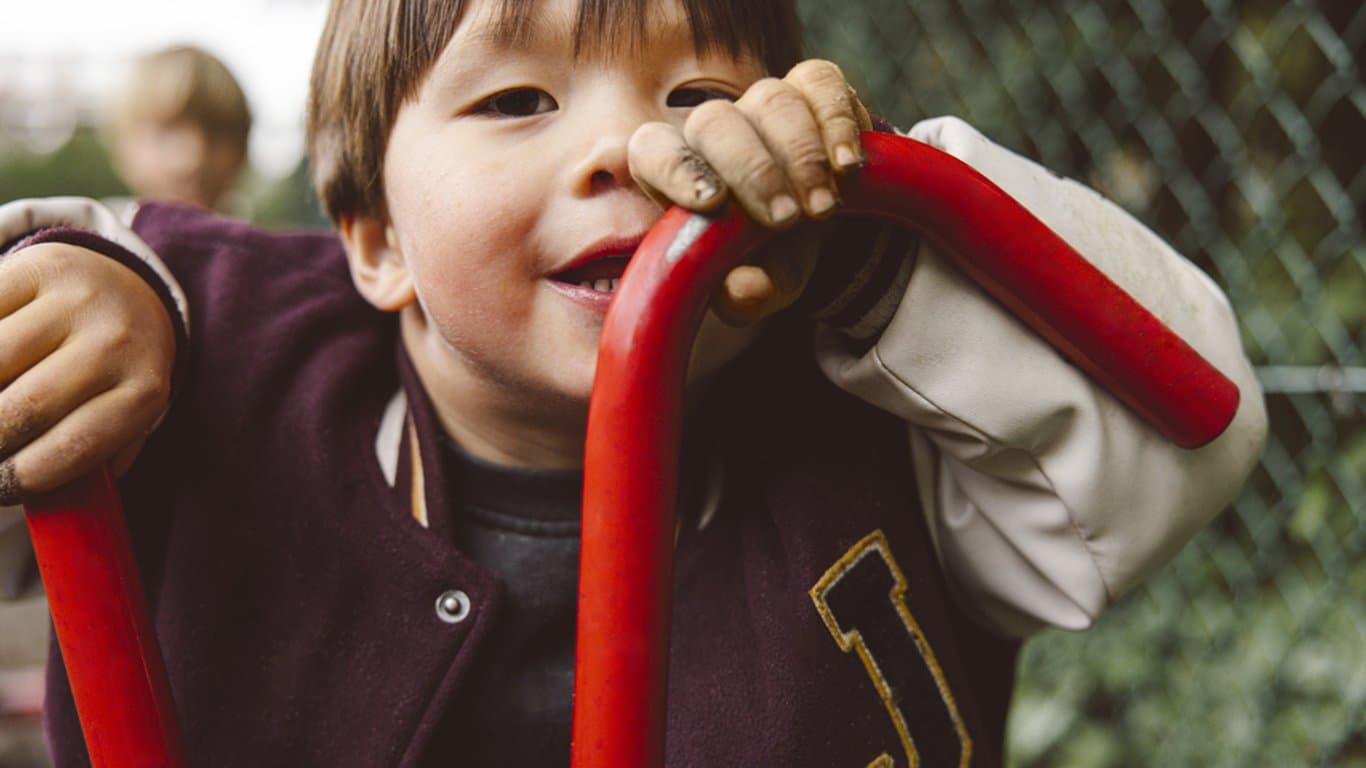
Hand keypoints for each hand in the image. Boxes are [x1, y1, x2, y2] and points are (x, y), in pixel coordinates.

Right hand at [0, 243, 173, 504]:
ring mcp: (74, 302)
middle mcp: (114, 343)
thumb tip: (45, 502)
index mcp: (145, 391)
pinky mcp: (34, 269)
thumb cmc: (114, 371)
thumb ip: (96, 456)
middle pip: (23, 408)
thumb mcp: (125, 413)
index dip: (22, 477)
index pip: (74, 447)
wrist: (123, 286)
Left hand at [629, 59, 871, 324]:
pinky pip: (819, 82)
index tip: (711, 202)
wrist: (823, 229)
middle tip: (786, 219)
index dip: (676, 169)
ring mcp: (763, 103)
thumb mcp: (761, 286)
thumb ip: (747, 292)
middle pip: (714, 122)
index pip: (653, 150)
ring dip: (800, 156)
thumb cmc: (772, 257)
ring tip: (823, 209)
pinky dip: (836, 122)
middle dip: (754, 171)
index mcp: (681, 175)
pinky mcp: (812, 88)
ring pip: (771, 100)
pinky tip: (847, 165)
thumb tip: (744, 289)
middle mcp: (714, 130)